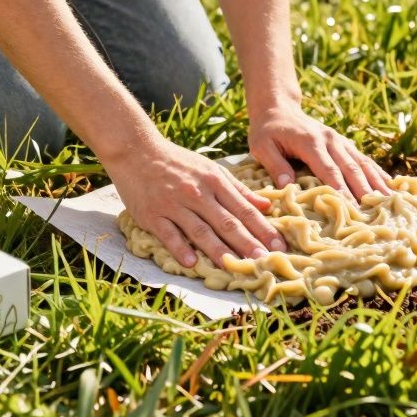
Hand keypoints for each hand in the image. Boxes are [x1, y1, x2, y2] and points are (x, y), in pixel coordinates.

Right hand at [104, 137, 287, 268]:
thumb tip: (267, 205)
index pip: (244, 209)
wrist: (137, 150)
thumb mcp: (211, 168)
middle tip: (265, 260)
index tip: (279, 245)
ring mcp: (174, 204)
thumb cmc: (178, 162)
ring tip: (235, 266)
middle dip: (248, 243)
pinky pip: (168, 234)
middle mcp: (197, 193)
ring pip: (200, 231)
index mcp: (214, 181)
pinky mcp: (152, 214)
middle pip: (226, 223)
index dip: (263, 228)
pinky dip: (179, 248)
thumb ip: (238, 188)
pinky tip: (191, 263)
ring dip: (219, 250)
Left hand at [248, 104, 391, 200]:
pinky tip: (390, 186)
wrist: (278, 109)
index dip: (341, 189)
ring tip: (390, 202)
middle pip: (351, 168)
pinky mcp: (344, 144)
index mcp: (310, 142)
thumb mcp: (261, 146)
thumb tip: (288, 187)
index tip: (352, 207)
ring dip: (376, 183)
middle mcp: (330, 140)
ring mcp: (340, 141)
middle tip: (375, 212)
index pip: (329, 169)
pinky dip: (377, 173)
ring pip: (362, 164)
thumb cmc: (267, 131)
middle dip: (364, 191)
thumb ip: (274, 165)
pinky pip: (364, 160)